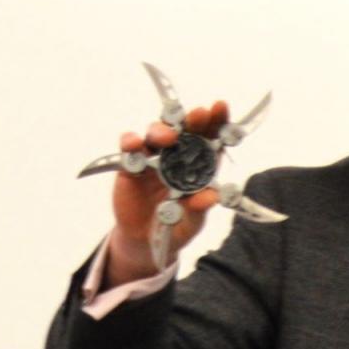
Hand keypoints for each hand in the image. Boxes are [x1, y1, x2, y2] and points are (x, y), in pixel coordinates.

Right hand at [105, 99, 227, 284]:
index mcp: (199, 163)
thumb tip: (210, 197)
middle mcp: (177, 154)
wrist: (145, 241)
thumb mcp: (192, 222)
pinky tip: (133, 144)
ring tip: (168, 138)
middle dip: (192, 119)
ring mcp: (153, 157)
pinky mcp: (130, 165)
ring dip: (162, 131)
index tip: (219, 106)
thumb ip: (199, 208)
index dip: (216, 120)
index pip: (210, 136)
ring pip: (157, 133)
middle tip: (199, 114)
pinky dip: (130, 142)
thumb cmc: (176, 226)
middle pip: (185, 128)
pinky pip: (129, 147)